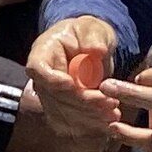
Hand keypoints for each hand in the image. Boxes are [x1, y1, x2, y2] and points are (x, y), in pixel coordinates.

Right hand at [28, 16, 124, 147]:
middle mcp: (42, 76)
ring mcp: (49, 94)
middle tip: (109, 102)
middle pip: (54, 95)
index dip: (52, 80)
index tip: (72, 84)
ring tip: (114, 113)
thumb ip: (93, 36)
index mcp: (43, 52)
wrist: (89, 46)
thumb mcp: (93, 28)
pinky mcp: (61, 108)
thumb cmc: (88, 34)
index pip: (38, 69)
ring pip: (63, 112)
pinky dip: (90, 123)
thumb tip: (97, 50)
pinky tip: (108, 122)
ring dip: (89, 116)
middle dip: (82, 101)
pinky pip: (71, 121)